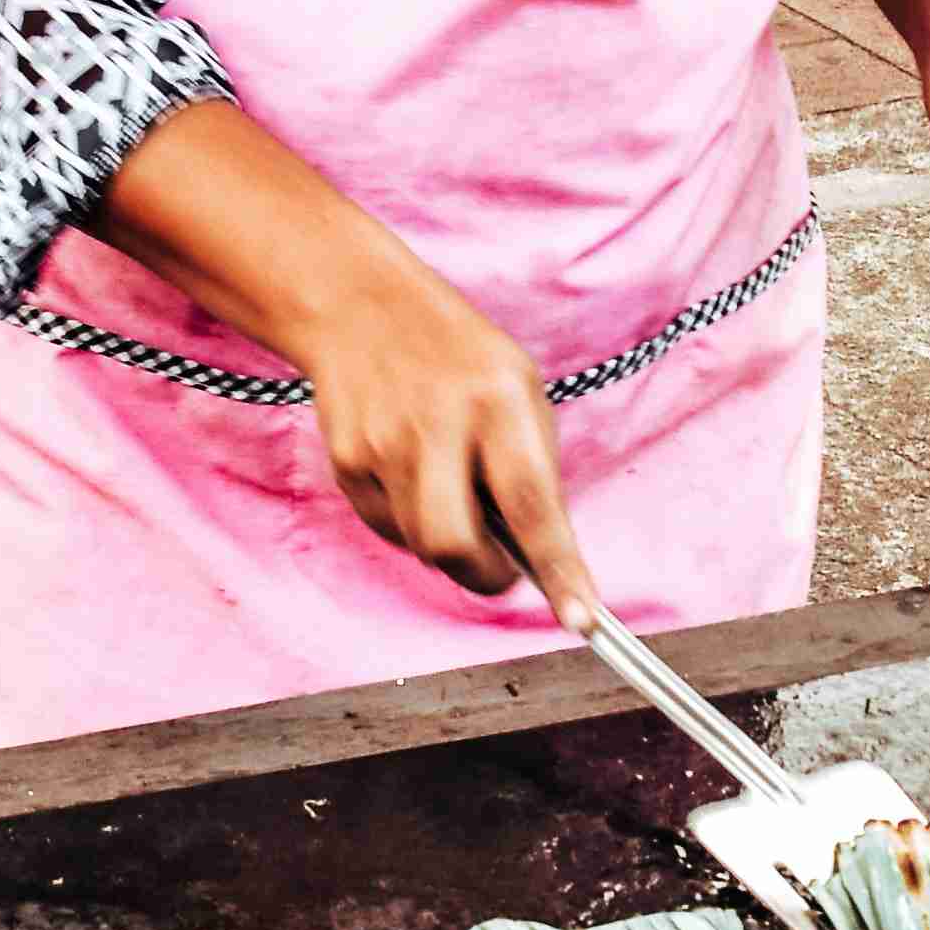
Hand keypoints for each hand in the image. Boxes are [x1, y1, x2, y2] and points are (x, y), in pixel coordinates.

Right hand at [293, 249, 591, 610]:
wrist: (360, 307)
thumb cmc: (459, 357)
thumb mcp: (519, 387)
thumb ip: (533, 465)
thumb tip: (542, 554)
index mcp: (498, 402)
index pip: (533, 503)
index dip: (559, 569)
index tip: (584, 621)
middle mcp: (437, 426)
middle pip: (454, 545)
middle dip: (484, 574)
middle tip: (501, 565)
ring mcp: (383, 445)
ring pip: (420, 545)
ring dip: (447, 544)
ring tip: (452, 488)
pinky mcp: (345, 461)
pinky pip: (386, 527)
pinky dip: (409, 521)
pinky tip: (411, 473)